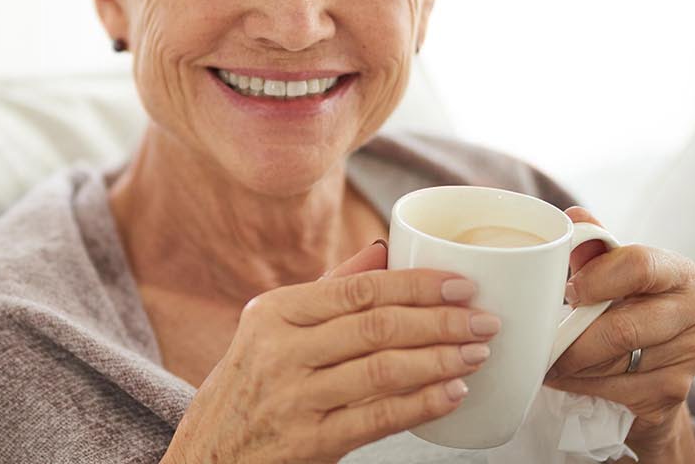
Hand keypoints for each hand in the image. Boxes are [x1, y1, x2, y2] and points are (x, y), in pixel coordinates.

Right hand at [162, 241, 500, 463]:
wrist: (210, 453)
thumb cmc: (250, 385)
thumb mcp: (272, 329)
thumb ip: (329, 290)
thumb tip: (383, 251)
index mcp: (276, 312)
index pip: (358, 290)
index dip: (417, 285)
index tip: (462, 285)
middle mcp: (281, 350)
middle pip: (376, 327)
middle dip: (441, 321)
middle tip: (484, 321)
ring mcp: (294, 397)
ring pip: (382, 370)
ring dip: (440, 360)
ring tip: (477, 354)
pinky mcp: (309, 441)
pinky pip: (377, 418)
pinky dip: (421, 404)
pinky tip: (452, 394)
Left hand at [544, 207, 694, 461]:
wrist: (656, 365)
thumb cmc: (628, 306)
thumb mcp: (613, 273)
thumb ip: (595, 247)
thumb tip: (575, 216)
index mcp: (681, 273)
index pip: (640, 266)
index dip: (596, 279)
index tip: (567, 292)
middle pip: (625, 326)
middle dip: (574, 338)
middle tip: (541, 340)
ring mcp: (692, 355)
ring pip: (616, 363)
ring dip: (572, 366)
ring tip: (546, 359)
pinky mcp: (675, 391)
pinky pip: (617, 391)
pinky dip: (581, 385)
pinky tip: (564, 378)